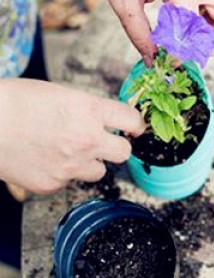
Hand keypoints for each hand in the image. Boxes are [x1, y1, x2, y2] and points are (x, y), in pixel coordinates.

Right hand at [0, 80, 143, 194]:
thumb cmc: (16, 102)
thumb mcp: (59, 93)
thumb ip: (85, 108)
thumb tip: (99, 118)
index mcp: (90, 111)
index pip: (131, 120)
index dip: (134, 124)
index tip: (132, 127)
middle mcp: (86, 140)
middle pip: (124, 153)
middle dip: (116, 147)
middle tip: (103, 142)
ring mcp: (70, 166)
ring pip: (98, 172)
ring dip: (88, 163)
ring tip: (65, 150)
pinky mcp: (53, 184)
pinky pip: (68, 181)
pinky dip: (61, 173)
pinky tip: (43, 159)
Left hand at [78, 0, 213, 64]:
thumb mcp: (123, 2)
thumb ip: (141, 35)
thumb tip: (152, 59)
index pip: (196, 30)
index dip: (185, 53)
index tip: (170, 63)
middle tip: (192, 54)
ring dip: (210, 28)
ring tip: (184, 41)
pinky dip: (202, 15)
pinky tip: (178, 23)